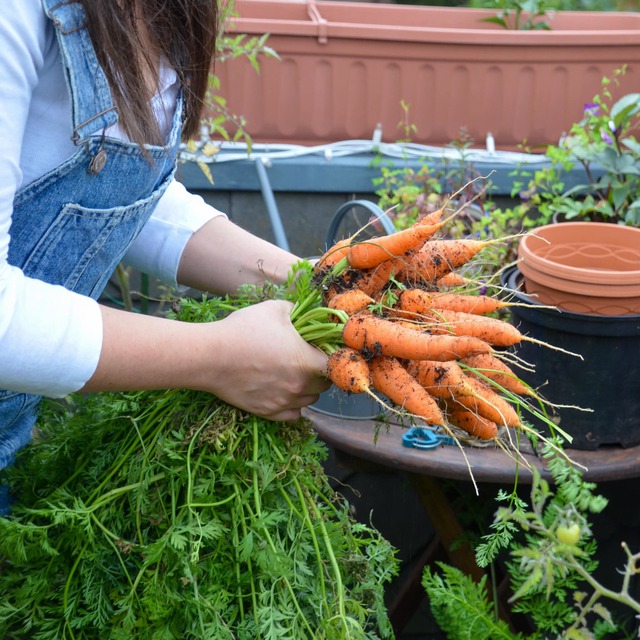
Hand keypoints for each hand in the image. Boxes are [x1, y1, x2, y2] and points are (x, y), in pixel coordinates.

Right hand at [203, 299, 329, 420]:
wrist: (210, 357)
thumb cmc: (243, 330)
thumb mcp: (274, 309)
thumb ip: (297, 310)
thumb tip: (306, 312)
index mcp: (306, 362)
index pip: (335, 365)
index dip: (332, 356)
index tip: (322, 350)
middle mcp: (299, 386)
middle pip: (324, 385)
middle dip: (320, 373)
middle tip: (308, 361)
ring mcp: (283, 402)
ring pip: (309, 400)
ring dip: (307, 389)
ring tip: (294, 375)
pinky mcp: (267, 412)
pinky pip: (292, 415)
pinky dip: (293, 406)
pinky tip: (285, 393)